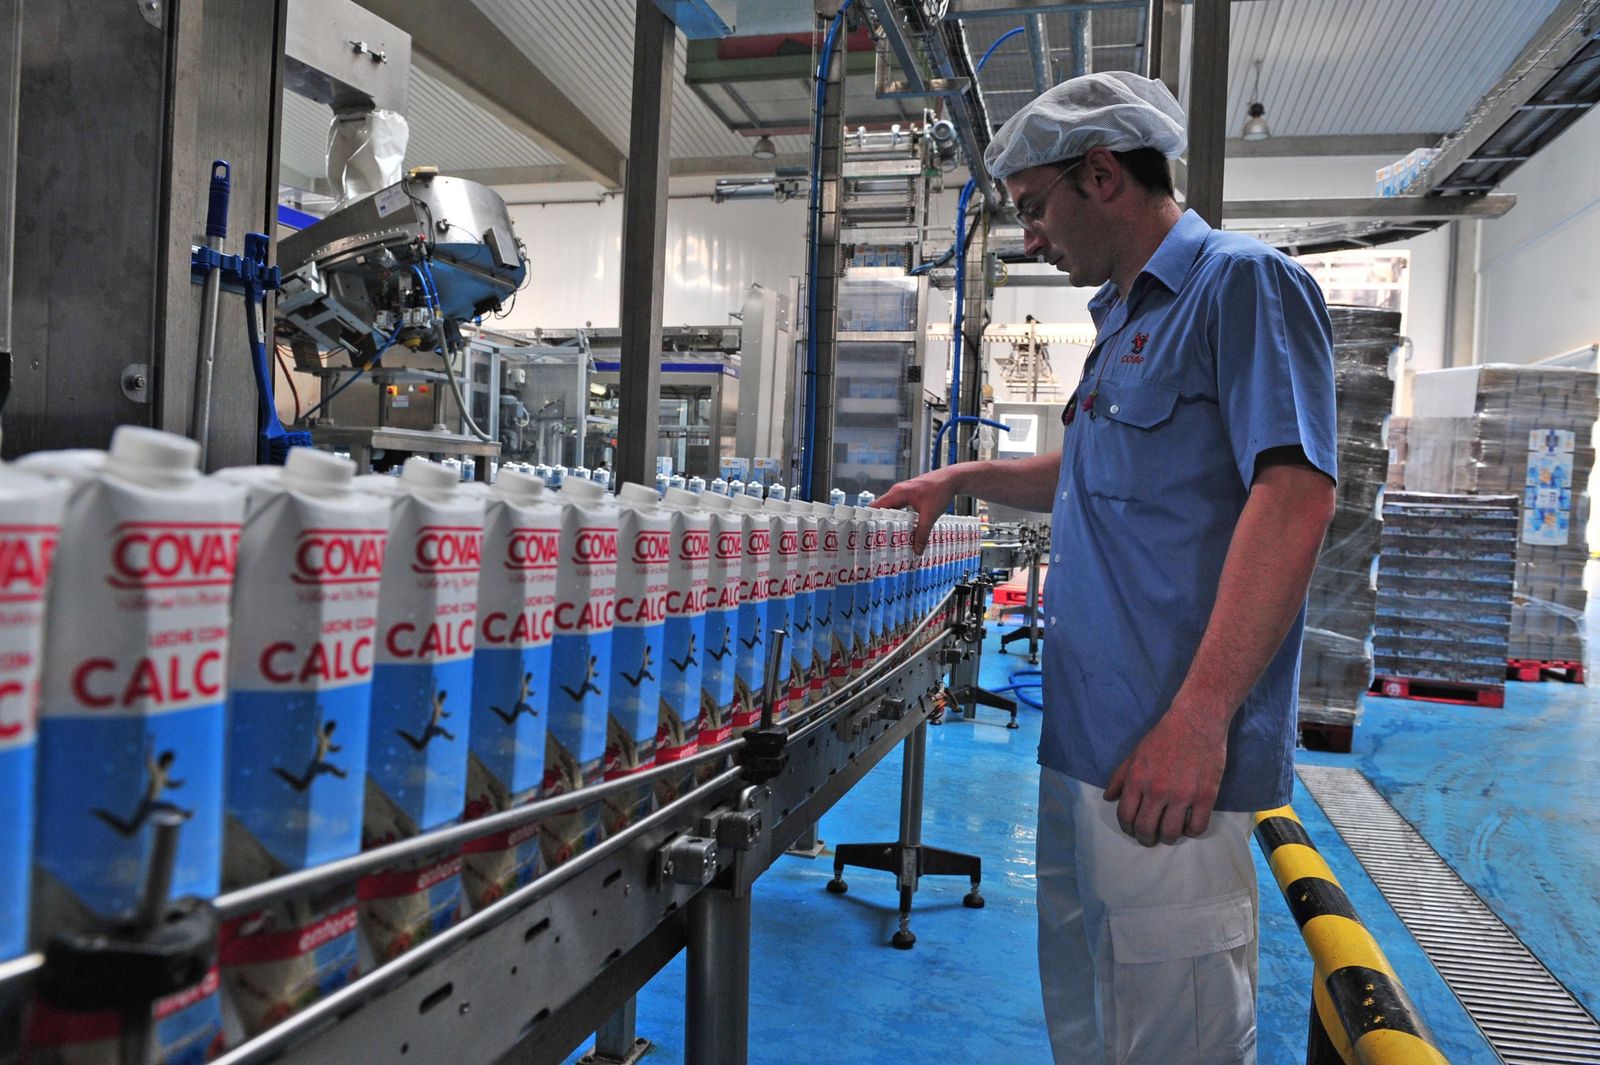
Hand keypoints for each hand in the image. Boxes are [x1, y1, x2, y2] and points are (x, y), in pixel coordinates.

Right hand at [873, 468, 960, 553]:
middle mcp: (897, 491)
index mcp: (897, 493)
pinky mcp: (910, 494)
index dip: (868, 519)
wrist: (952, 479)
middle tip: (874, 539)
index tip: (863, 532)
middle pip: (881, 509)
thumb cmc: (940, 492)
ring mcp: (903, 491)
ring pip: (890, 508)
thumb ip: (922, 533)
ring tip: (886, 536)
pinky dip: (897, 517)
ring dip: (888, 520)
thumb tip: (917, 551)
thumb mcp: (930, 515)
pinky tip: (901, 527)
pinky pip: (898, 506)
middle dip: (878, 523)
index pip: (875, 507)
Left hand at [1103, 702, 1228, 845]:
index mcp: (1137, 780)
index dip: (1127, 828)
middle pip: (1146, 830)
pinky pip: (1197, 827)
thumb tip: (1108, 798)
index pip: (1126, 816)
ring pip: (1171, 833)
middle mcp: (1157, 790)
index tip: (1133, 829)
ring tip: (1169, 833)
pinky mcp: (1206, 796)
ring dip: (1167, 838)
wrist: (1196, 721)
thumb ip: (1119, 777)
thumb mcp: (1135, 753)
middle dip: (1145, 838)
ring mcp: (1183, 795)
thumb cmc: (1163, 736)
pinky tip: (1188, 825)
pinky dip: (1191, 832)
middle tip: (1150, 838)